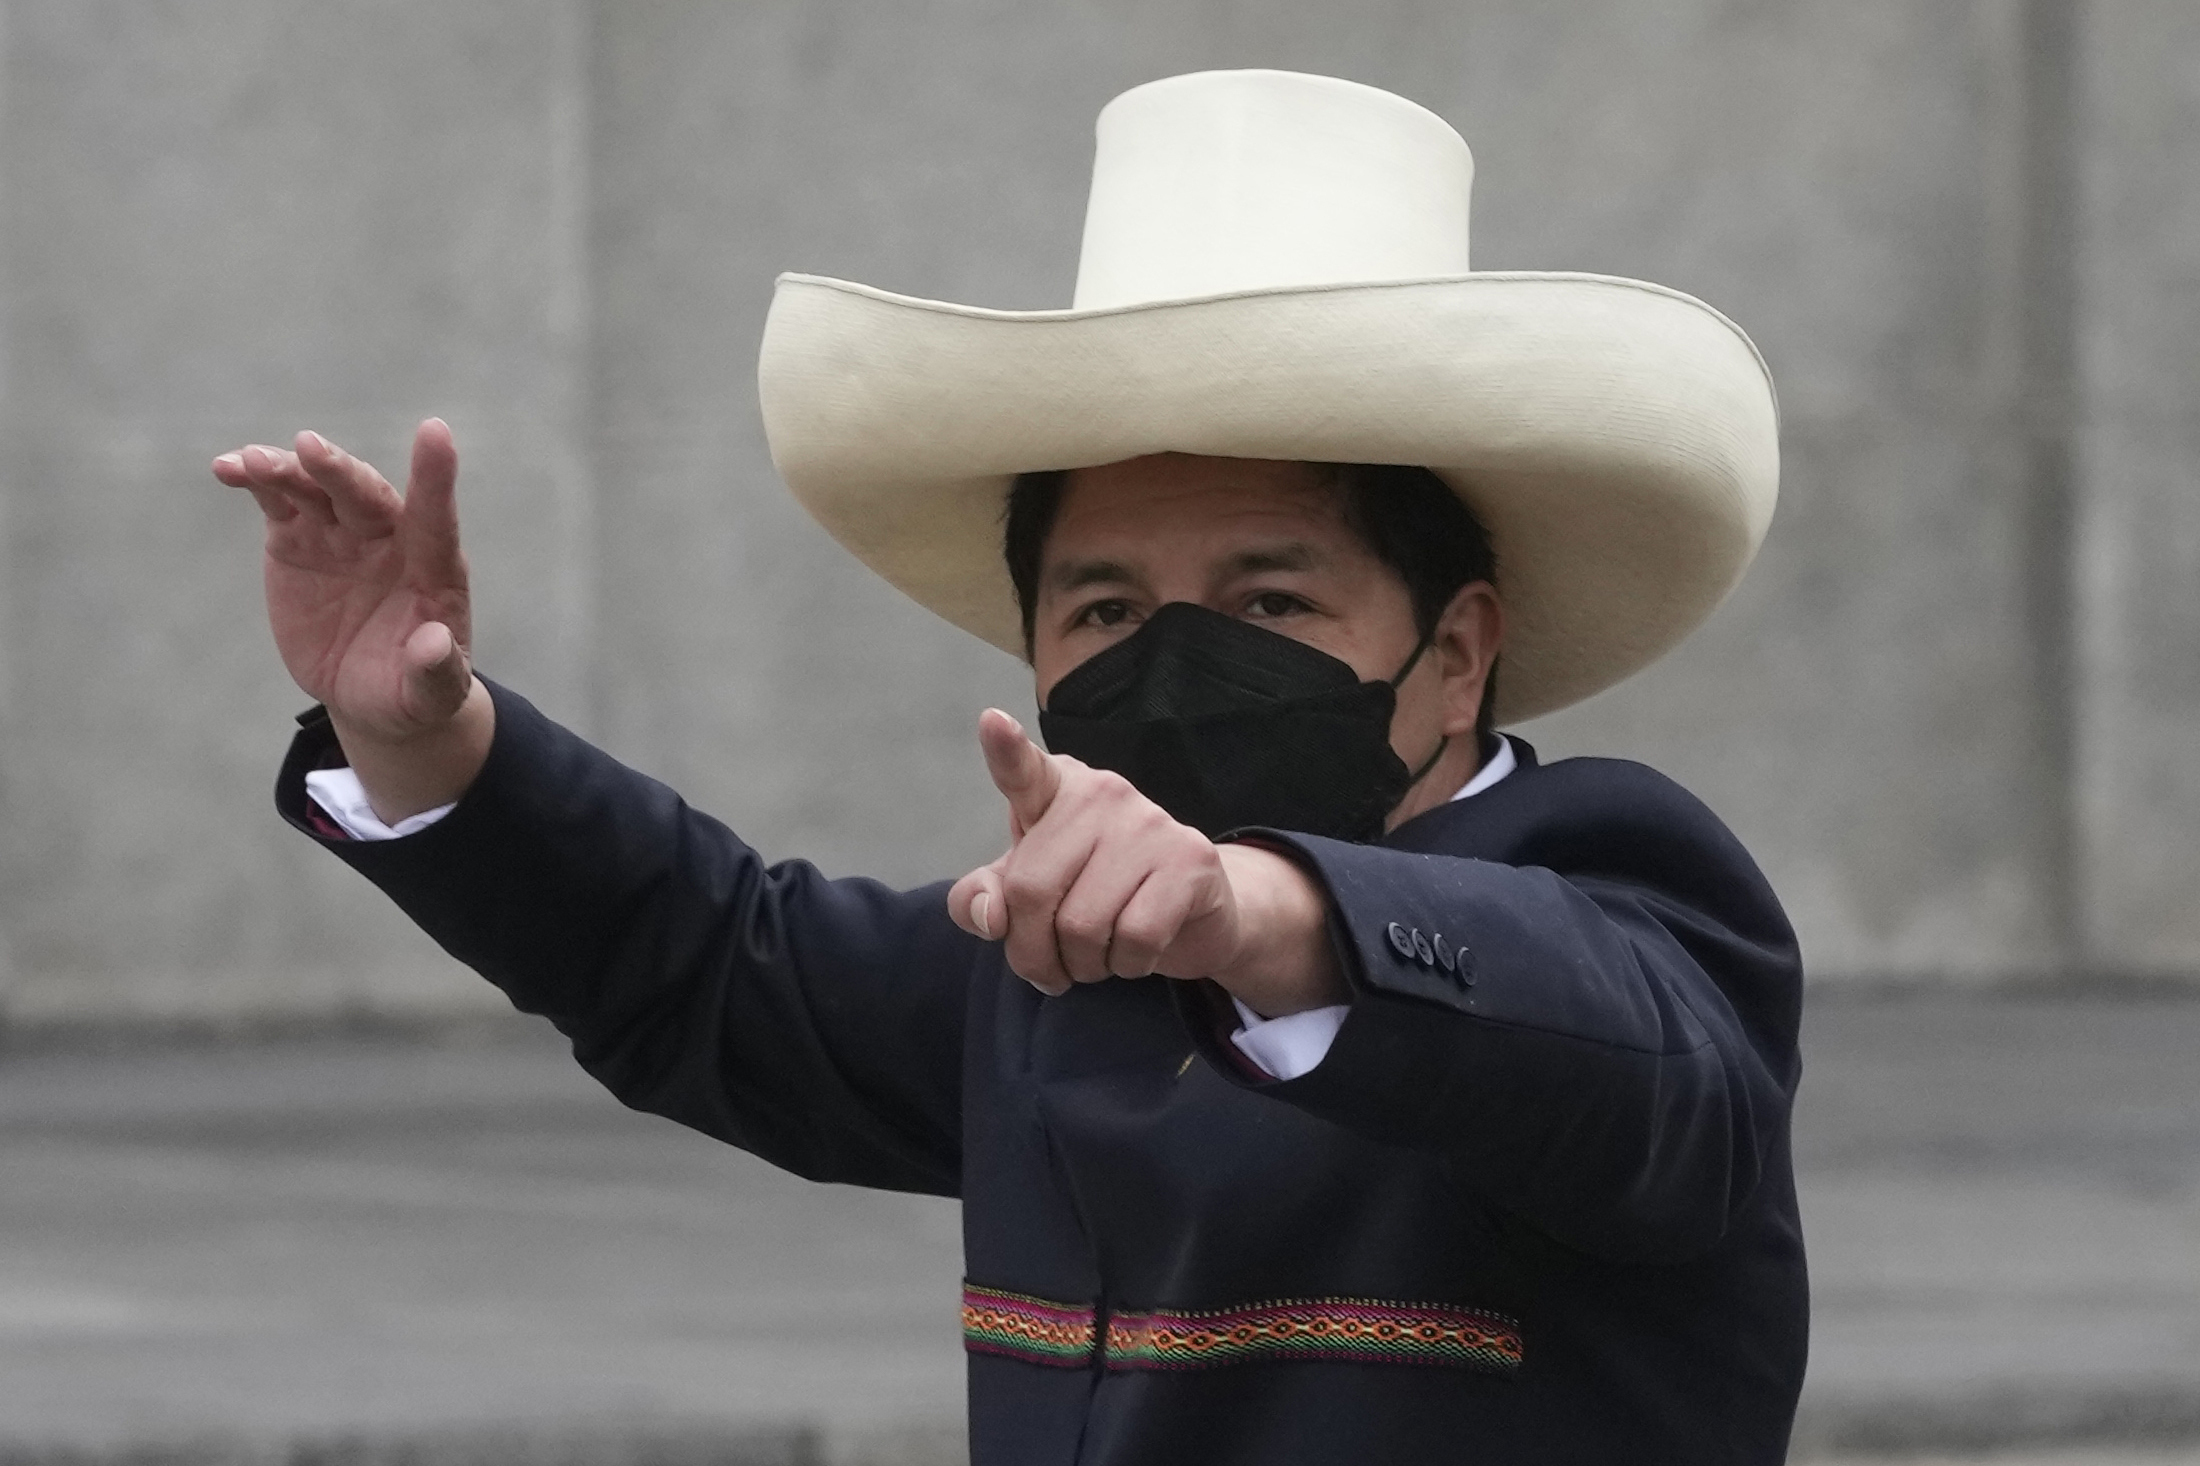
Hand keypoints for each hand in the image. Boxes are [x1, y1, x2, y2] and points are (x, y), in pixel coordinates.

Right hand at [214, 420, 491, 819]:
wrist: (370, 692)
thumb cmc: (413, 691)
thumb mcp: (430, 694)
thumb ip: (436, 670)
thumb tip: (434, 644)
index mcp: (433, 569)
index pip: (435, 518)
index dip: (435, 478)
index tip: (435, 431)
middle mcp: (389, 539)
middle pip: (365, 495)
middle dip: (338, 472)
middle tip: (308, 448)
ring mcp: (340, 534)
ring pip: (316, 488)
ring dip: (287, 471)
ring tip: (252, 463)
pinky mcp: (299, 539)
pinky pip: (278, 500)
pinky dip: (254, 480)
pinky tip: (229, 467)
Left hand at [947, 711, 1342, 1012]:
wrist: (1193, 915)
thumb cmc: (1098, 896)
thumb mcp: (1031, 895)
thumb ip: (986, 898)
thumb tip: (989, 915)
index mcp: (1055, 793)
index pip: (1023, 772)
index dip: (1005, 751)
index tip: (991, 722)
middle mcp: (1102, 793)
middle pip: (1031, 892)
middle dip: (1033, 954)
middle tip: (1052, 970)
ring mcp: (1149, 821)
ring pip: (1082, 926)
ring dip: (1084, 966)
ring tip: (1099, 955)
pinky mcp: (1189, 859)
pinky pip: (1135, 939)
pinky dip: (1128, 965)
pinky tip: (1137, 952)